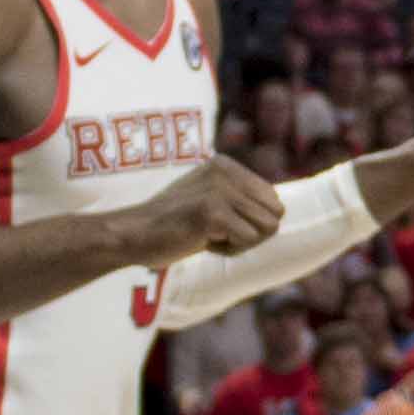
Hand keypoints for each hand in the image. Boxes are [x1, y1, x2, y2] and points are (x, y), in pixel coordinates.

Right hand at [134, 155, 281, 264]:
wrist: (132, 235)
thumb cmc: (171, 225)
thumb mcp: (208, 198)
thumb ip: (239, 197)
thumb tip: (281, 210)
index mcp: (225, 164)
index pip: (273, 200)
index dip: (250, 222)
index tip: (218, 223)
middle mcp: (225, 171)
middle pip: (276, 214)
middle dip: (252, 233)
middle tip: (216, 233)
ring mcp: (219, 190)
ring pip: (268, 228)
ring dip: (241, 242)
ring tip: (208, 235)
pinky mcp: (213, 212)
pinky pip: (248, 241)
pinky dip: (229, 250)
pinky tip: (201, 242)